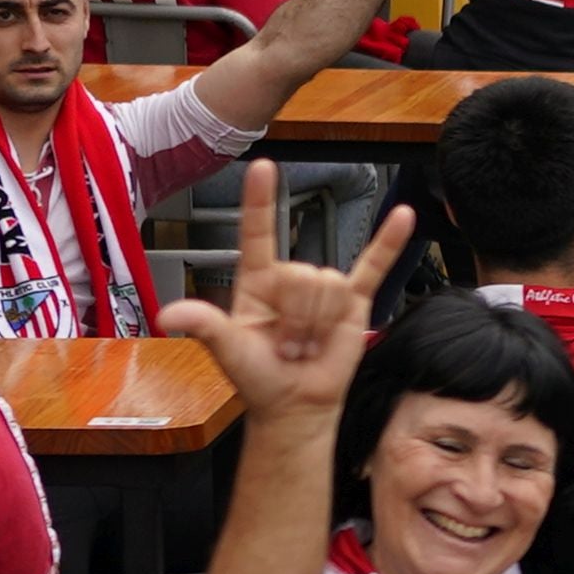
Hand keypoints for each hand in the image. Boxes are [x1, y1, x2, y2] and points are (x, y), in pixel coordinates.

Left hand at [161, 168, 412, 420]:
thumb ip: (203, 324)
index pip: (258, 231)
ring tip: (309, 346)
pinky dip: (391, 242)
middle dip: (298, 317)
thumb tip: (168, 314)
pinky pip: (375, 266)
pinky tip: (404, 217)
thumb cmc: (259, 379)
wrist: (296, 406)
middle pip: (302, 273)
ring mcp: (324, 287)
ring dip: (320, 324)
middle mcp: (290, 278)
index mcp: (257, 280)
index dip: (260, 199)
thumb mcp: (227, 349)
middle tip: (288, 346)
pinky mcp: (355, 301)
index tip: (263, 167)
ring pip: (331, 284)